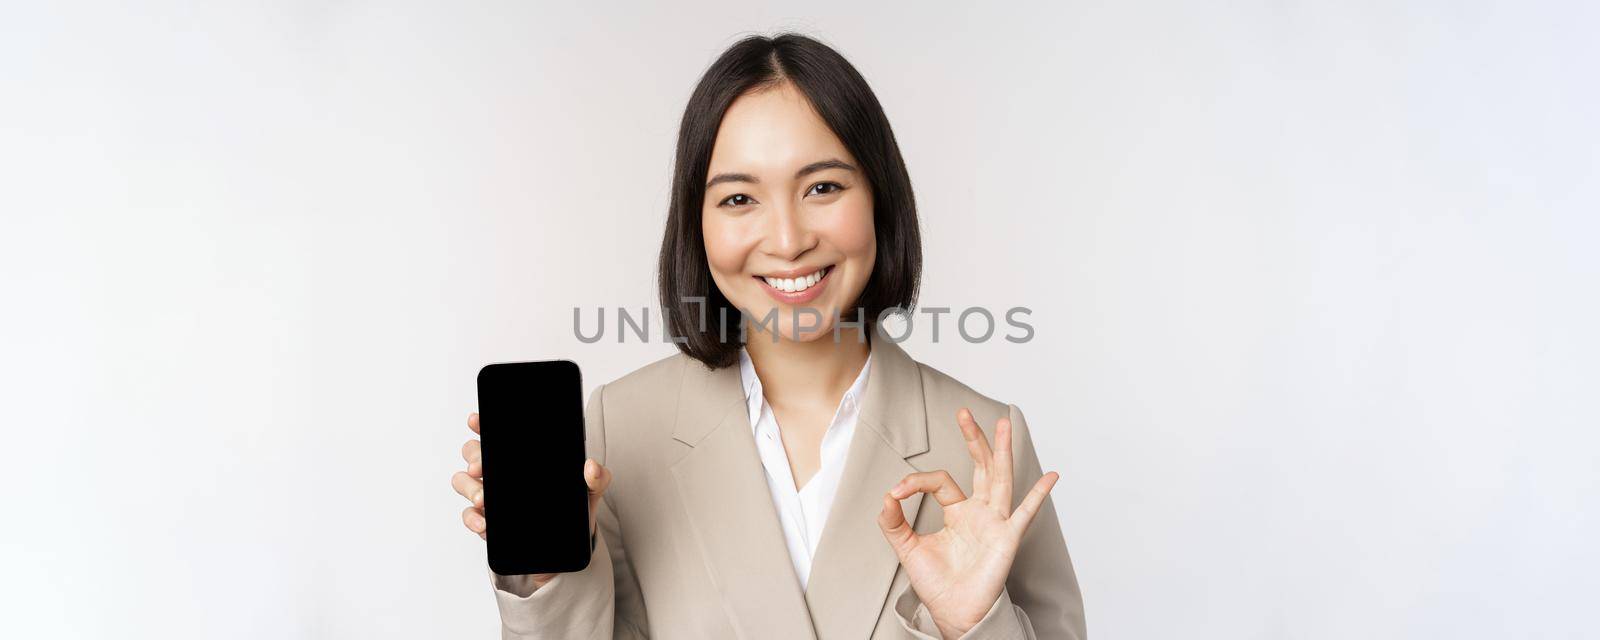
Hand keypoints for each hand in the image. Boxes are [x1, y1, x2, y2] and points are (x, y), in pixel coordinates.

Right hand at [452, 411, 611, 587]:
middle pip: (472, 453)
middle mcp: (500, 473)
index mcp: (520, 458)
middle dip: (474, 457)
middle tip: (482, 468)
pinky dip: (473, 520)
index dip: (481, 424)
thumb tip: (591, 467)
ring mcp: (490, 496)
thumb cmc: (574, 510)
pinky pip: (469, 516)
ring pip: (463, 481)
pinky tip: (485, 525)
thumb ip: (597, 477)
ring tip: (483, 499)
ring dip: (470, 488)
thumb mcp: (589, 491)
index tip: (476, 420)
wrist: (567, 547)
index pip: (495, 434)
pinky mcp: (487, 522)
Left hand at [876, 408, 1059, 638]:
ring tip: (1004, 424)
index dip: (916, 481)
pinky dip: (1038, 495)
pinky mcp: (1007, 538)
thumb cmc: (938, 584)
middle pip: (979, 466)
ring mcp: (995, 522)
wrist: (954, 613)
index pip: (941, 481)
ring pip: (1000, 478)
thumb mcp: (907, 549)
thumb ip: (894, 523)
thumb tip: (886, 497)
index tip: (897, 492)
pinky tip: (1051, 477)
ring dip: (1002, 451)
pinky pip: (1025, 513)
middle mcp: (979, 512)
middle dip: (973, 439)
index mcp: (958, 511)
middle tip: (964, 412)